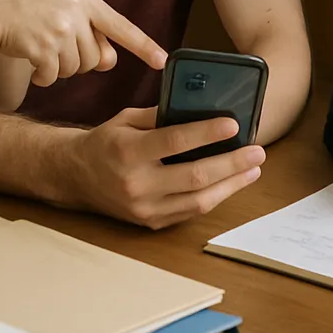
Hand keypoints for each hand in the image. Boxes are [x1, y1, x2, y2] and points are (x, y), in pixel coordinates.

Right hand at [0, 0, 166, 85]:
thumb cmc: (30, 6)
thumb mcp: (63, 6)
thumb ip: (89, 29)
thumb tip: (108, 62)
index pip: (121, 26)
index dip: (144, 45)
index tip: (162, 60)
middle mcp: (76, 12)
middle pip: (94, 57)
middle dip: (79, 61)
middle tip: (58, 48)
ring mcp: (59, 29)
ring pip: (75, 69)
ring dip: (60, 69)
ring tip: (42, 50)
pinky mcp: (42, 47)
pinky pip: (54, 77)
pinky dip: (44, 78)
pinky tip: (32, 63)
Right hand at [59, 107, 264, 228]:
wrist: (75, 177)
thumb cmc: (105, 142)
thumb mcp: (127, 119)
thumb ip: (161, 115)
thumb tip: (201, 109)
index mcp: (128, 152)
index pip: (175, 142)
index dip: (207, 133)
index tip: (233, 124)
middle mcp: (137, 184)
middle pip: (195, 176)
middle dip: (231, 164)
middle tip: (257, 152)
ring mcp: (144, 208)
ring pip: (198, 201)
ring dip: (231, 185)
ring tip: (252, 169)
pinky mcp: (150, 223)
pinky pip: (189, 212)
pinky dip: (213, 197)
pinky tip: (230, 183)